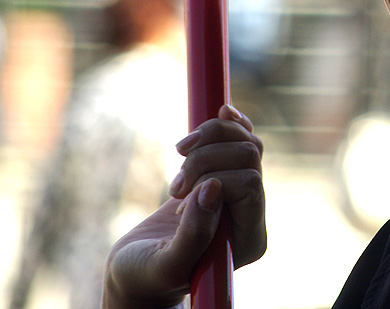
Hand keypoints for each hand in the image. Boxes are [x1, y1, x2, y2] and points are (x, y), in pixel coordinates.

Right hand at [102, 104, 266, 308]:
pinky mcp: (226, 175)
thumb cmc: (146, 276)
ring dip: (208, 142)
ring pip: (246, 141)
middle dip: (206, 160)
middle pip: (249, 156)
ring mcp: (241, 193)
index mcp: (249, 240)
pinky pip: (240, 137)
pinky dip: (227, 124)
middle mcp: (252, 214)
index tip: (180, 199)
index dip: (214, 179)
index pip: (250, 185)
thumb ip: (194, 234)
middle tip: (175, 187)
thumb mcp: (164, 265)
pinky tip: (218, 114)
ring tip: (178, 168)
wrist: (136, 269)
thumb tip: (213, 188)